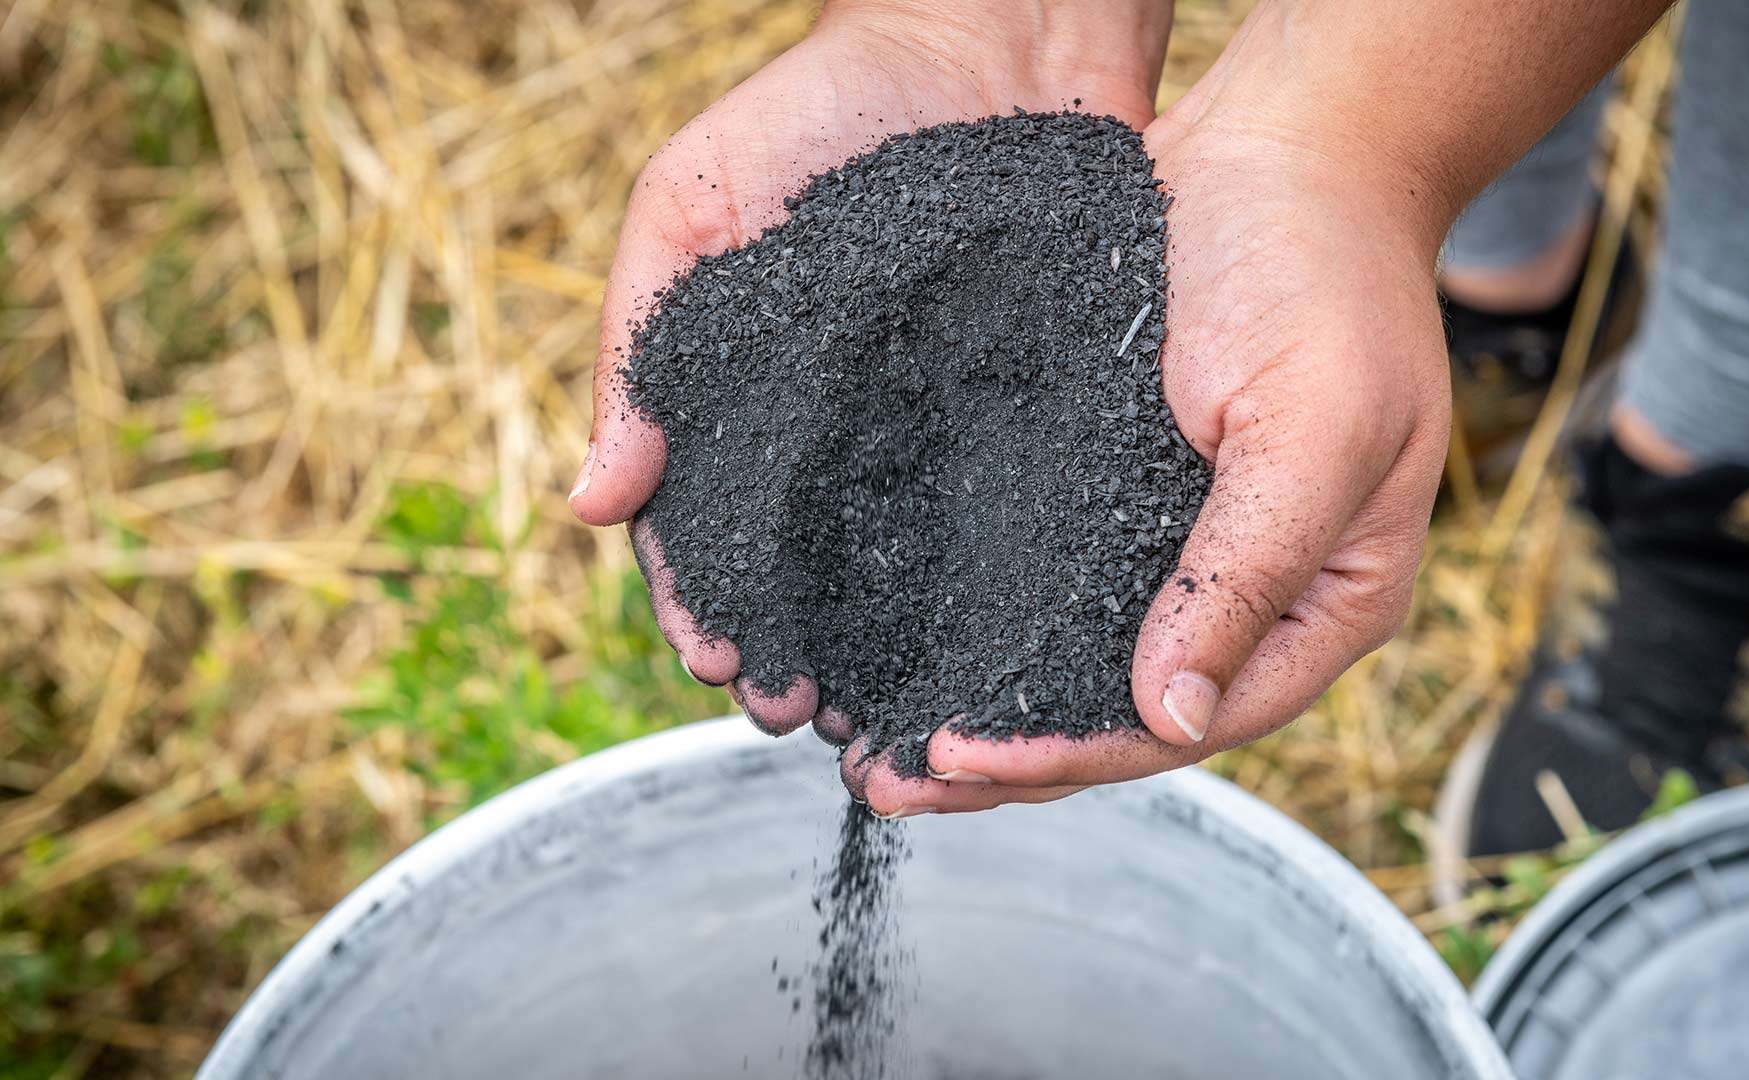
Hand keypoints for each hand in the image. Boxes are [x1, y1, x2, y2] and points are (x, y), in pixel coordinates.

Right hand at [569, 2, 1170, 740]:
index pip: (713, 525)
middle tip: (799, 714)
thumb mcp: (694, 204)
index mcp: (753, 395)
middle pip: (807, 571)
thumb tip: (591, 503)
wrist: (991, 32)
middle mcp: (844, 429)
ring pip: (904, 567)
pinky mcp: (1031, 411)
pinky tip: (988, 647)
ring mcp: (938, 426)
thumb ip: (640, 344)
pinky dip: (989, 588)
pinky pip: (1008, 514)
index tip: (716, 659)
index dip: (706, 600)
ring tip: (881, 716)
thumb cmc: (820, 107)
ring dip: (886, 650)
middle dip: (795, 650)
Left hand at [855, 100, 1454, 814]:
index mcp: (1323, 602)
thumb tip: (1172, 715)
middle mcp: (1248, 593)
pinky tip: (900, 640)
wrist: (1284, 146)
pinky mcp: (1115, 489)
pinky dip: (976, 621)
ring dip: (978, 705)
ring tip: (873, 746)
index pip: (1190, 720)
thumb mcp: (1315, 427)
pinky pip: (1042, 579)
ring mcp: (1175, 543)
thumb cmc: (1325, 272)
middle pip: (1119, 713)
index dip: (1074, 751)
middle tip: (888, 783)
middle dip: (1006, 758)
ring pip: (1070, 661)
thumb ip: (1248, 571)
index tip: (964, 756)